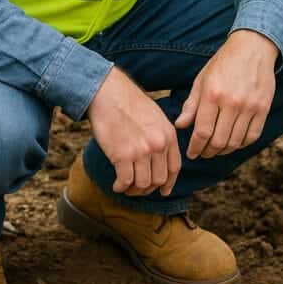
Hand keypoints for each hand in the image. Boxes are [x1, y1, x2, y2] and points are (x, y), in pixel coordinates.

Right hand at [87, 67, 180, 194]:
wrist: (108, 93)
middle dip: (148, 189)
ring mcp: (141, 151)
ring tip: (125, 187)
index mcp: (168, 135)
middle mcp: (158, 145)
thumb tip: (159, 157)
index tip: (163, 191)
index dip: (169, 183)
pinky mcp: (122, 155)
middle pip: (159, 179)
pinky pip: (125, 181)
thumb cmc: (128, 103)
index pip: (174, 168)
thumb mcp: (155, 117)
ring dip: (133, 190)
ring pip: (143, 184)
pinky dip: (120, 187)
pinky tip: (116, 185)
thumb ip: (161, 136)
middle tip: (137, 188)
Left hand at [175, 30, 277, 158]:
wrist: (252, 48)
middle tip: (203, 153)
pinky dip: (242, 144)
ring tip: (217, 149)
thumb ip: (191, 105)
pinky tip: (234, 142)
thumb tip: (180, 126)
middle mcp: (231, 102)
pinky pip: (252, 135)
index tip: (192, 154)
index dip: (195, 147)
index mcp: (212, 95)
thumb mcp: (202, 80)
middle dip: (208, 152)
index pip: (202, 132)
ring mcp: (249, 106)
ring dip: (224, 151)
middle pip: (218, 141)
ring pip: (236, 142)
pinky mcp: (263, 108)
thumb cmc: (223, 63)